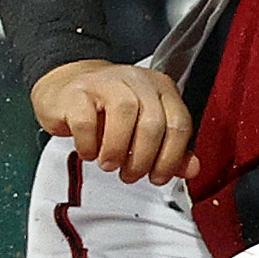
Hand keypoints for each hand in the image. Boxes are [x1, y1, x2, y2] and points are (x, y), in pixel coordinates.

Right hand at [32, 60, 199, 184]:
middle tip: (130, 174)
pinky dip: (89, 145)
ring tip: (110, 164)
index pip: (180, 124)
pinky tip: (89, 151)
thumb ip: (170, 149)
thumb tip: (192, 169)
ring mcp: (106, 82)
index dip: (171, 158)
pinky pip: (87, 121)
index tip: (157, 176)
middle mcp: (138, 80)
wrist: (66, 91)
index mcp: (161, 89)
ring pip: (124, 113)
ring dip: (117, 150)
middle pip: (153, 123)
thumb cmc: (107, 112)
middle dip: (142, 159)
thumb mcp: (143, 129)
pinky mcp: (77, 92)